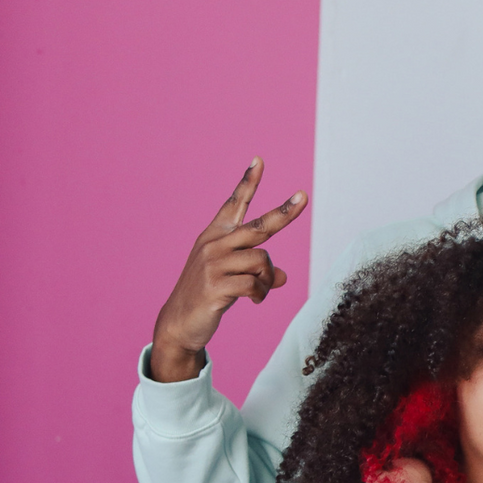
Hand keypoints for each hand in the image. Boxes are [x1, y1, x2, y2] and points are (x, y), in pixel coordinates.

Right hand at [149, 158, 306, 382]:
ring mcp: (214, 264)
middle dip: (284, 213)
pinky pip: (255, 284)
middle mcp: (214, 245)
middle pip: (259, 226)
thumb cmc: (208, 296)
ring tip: (260, 291)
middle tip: (303, 196)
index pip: (234, 204)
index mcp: (215, 236)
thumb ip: (257, 271)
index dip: (247, 183)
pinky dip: (261, 294)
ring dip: (268, 280)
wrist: (179, 322)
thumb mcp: (233, 279)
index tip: (259, 160)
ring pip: (262, 261)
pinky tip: (255, 300)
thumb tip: (283, 276)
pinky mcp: (216, 285)